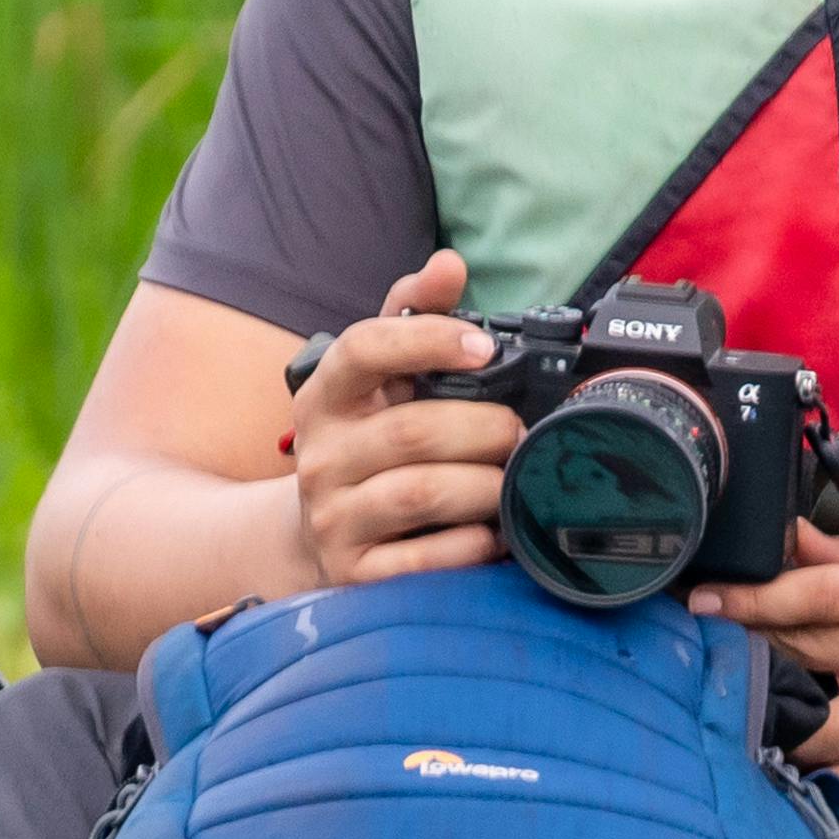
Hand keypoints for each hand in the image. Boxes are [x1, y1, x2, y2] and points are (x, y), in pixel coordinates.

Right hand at [286, 251, 522, 586]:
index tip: (485, 347)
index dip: (428, 340)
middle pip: (411, 430)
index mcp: (324, 395)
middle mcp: (319, 454)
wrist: (316, 536)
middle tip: (521, 432)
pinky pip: (424, 560)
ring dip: (486, 485)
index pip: (363, 349)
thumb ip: (412, 317)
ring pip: (421, 493)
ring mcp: (332, 517)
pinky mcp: (354, 574)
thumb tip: (449, 264)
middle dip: (485, 429)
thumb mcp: (378, 380)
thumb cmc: (365, 443)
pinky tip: (493, 531)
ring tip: (515, 478)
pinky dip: (471, 544)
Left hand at [693, 534, 838, 838]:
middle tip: (695, 659)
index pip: (819, 591)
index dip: (752, 594)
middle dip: (743, 656)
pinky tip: (777, 780)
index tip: (701, 600)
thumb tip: (788, 532)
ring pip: (807, 726)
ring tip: (730, 727)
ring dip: (764, 727)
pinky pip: (837, 785)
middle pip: (800, 651)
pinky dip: (803, 784)